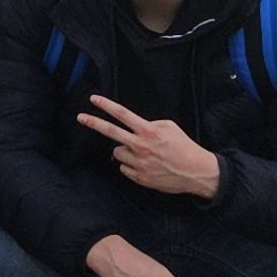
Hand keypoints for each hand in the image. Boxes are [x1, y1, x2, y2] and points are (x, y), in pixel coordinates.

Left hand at [76, 92, 223, 199]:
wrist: (196, 172)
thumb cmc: (184, 146)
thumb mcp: (169, 127)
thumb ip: (149, 124)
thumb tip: (135, 126)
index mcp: (148, 131)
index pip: (122, 114)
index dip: (106, 106)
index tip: (93, 99)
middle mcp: (140, 146)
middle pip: (110, 132)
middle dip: (93, 123)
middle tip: (80, 117)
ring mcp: (138, 163)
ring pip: (118, 153)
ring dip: (124, 150)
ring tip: (141, 153)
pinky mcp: (139, 178)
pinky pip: (124, 168)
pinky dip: (131, 165)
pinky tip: (145, 165)